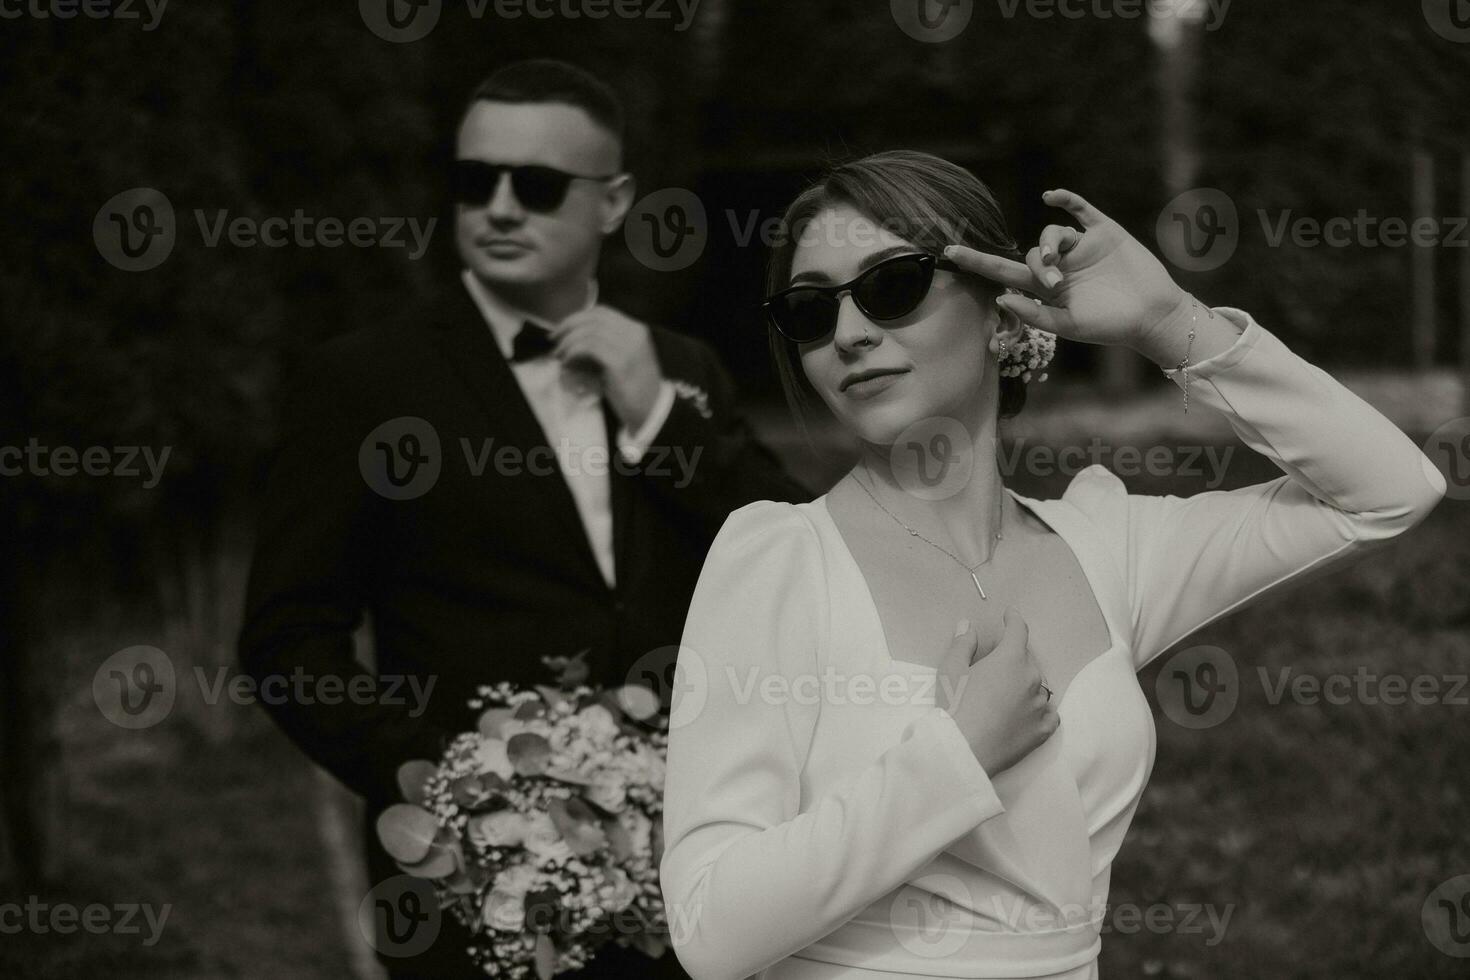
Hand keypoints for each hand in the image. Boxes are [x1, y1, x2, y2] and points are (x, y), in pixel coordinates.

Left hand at [549, 305, 664, 429]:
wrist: (652, 411)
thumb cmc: (635, 388)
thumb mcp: (623, 359)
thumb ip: (606, 345)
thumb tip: (574, 339)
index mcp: (636, 329)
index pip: (602, 312)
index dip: (578, 317)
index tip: (562, 329)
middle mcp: (634, 333)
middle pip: (593, 318)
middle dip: (568, 325)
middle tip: (554, 339)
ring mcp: (628, 347)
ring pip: (588, 332)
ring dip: (568, 342)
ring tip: (559, 355)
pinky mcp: (619, 362)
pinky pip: (588, 347)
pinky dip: (573, 352)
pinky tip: (568, 362)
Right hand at [936, 607, 1057, 776]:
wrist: (964, 751)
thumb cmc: (954, 706)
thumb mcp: (950, 670)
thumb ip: (962, 644)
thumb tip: (967, 626)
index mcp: (1011, 659)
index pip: (1018, 631)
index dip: (1014, 619)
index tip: (1010, 614)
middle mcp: (1032, 679)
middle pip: (1027, 659)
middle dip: (1014, 657)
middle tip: (995, 665)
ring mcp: (1040, 706)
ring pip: (1038, 687)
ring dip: (1025, 684)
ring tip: (1007, 692)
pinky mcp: (1042, 731)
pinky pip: (1049, 714)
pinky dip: (1041, 709)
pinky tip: (1030, 712)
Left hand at [944, 189, 1191, 353]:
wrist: (1153, 315)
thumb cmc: (1109, 327)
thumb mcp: (1068, 326)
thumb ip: (1035, 314)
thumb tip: (1000, 297)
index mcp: (1046, 290)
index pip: (1004, 272)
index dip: (977, 262)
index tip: (949, 253)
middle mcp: (1060, 266)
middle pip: (1030, 254)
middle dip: (1037, 266)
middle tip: (1055, 284)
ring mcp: (1081, 248)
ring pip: (1051, 234)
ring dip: (1048, 244)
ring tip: (1059, 263)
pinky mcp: (1103, 233)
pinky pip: (1080, 210)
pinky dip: (1065, 200)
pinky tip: (1050, 196)